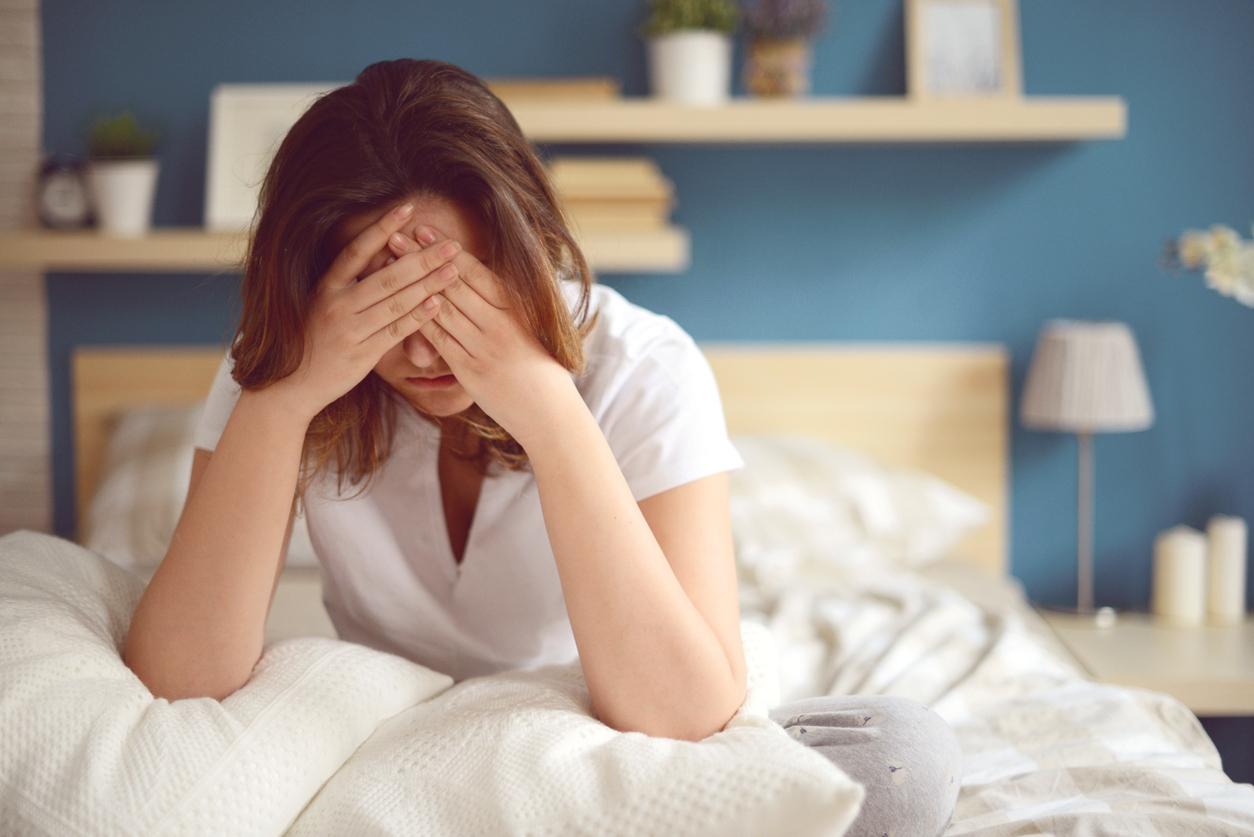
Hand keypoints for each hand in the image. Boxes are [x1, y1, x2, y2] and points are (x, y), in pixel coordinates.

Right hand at [268, 203, 463, 421]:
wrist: (292, 385)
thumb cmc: (314, 341)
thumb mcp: (324, 305)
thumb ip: (352, 284)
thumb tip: (388, 257)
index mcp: (325, 286)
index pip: (357, 250)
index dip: (382, 227)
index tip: (408, 208)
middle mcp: (336, 304)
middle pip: (386, 275)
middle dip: (422, 258)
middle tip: (451, 244)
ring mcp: (348, 329)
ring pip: (395, 302)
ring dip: (428, 284)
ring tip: (453, 269)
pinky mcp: (360, 354)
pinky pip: (395, 331)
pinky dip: (418, 317)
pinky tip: (437, 303)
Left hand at [388, 226, 578, 444]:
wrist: (550, 413)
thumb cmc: (542, 369)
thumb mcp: (533, 328)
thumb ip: (508, 305)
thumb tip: (484, 277)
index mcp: (517, 309)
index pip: (476, 272)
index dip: (447, 249)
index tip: (425, 229)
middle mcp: (500, 324)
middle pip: (453, 284)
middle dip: (422, 257)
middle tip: (396, 234)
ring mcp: (484, 348)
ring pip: (442, 308)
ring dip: (413, 283)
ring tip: (392, 263)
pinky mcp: (470, 371)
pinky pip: (439, 340)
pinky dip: (419, 319)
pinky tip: (399, 304)